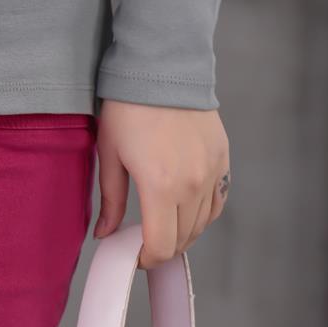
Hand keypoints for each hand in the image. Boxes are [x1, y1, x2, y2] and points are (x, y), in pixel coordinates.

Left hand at [93, 100, 230, 268]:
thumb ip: (111, 200)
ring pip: (202, 223)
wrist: (162, 67)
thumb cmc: (128, 107)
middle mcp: (192, 185)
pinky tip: (186, 208)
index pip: (161, 245)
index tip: (133, 255)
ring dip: (183, 232)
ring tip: (162, 223)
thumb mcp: (110, 152)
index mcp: (161, 186)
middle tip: (143, 240)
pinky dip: (203, 213)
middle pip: (184, 239)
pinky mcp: (222, 159)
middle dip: (162, 247)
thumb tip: (105, 235)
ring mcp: (212, 172)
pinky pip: (217, 201)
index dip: (146, 259)